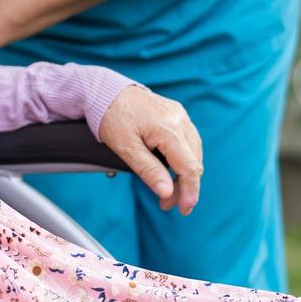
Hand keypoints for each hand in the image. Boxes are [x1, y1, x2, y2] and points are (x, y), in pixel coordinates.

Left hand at [97, 87, 202, 214]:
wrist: (106, 91)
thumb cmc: (112, 118)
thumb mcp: (126, 148)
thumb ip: (148, 170)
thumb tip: (167, 192)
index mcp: (167, 128)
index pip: (189, 167)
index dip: (189, 192)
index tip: (183, 210)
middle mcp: (179, 119)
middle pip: (194, 161)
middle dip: (185, 186)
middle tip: (167, 203)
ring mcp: (180, 115)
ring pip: (194, 151)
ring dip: (185, 173)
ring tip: (168, 189)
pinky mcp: (177, 113)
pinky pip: (189, 140)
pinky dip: (184, 158)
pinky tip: (171, 169)